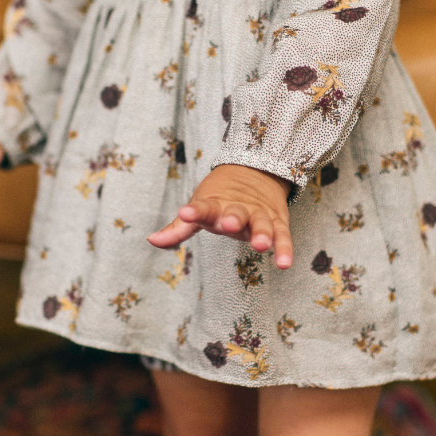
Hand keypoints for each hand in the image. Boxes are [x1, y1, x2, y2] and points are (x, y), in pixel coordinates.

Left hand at [148, 164, 293, 267]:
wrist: (257, 172)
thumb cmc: (222, 199)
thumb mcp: (201, 209)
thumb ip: (178, 229)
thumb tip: (151, 240)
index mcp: (216, 205)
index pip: (203, 208)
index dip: (194, 211)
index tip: (185, 213)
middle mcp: (238, 209)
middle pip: (236, 213)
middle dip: (233, 219)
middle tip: (228, 225)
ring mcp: (259, 215)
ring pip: (262, 223)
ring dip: (261, 233)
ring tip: (260, 245)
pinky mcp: (278, 222)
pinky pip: (283, 236)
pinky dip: (284, 248)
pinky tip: (285, 263)